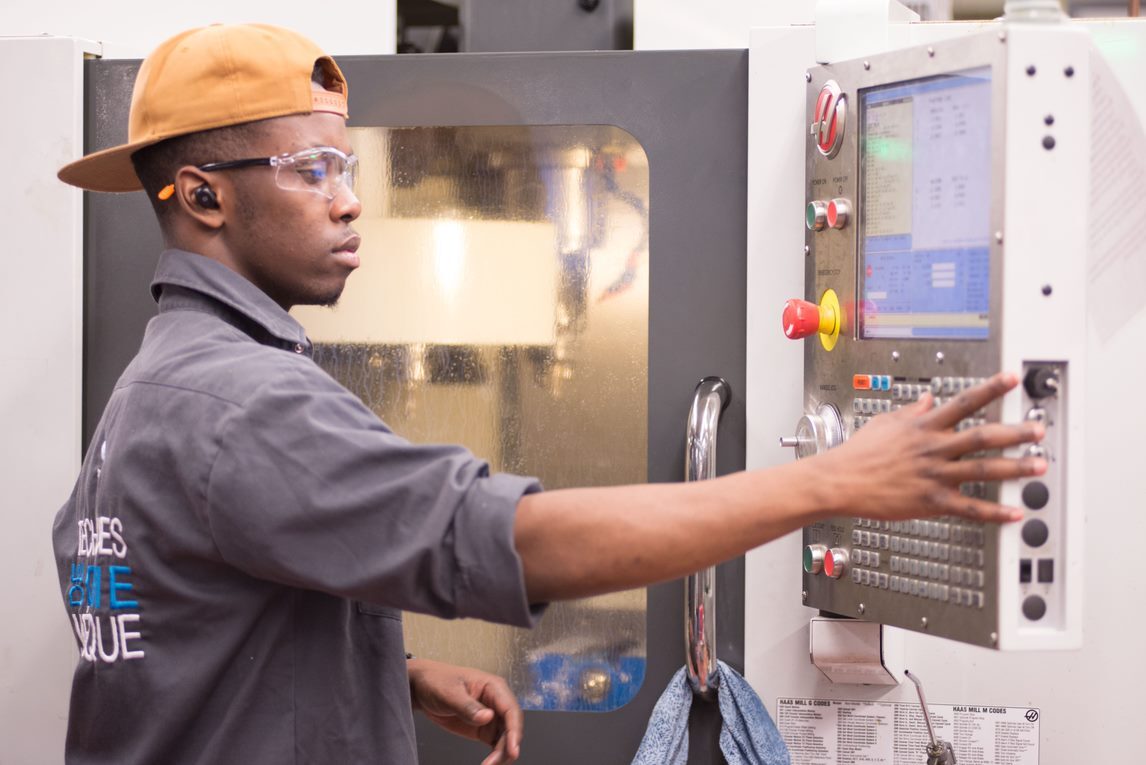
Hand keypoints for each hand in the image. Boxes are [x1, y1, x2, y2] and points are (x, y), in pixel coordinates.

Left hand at [408, 658, 522, 764]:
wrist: (422, 688)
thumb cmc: (436, 681)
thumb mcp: (449, 693)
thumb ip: (468, 706)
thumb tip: (488, 717)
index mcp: (493, 687)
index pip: (511, 710)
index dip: (514, 730)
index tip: (512, 748)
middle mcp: (496, 702)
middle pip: (511, 727)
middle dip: (507, 747)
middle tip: (493, 763)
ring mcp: (491, 716)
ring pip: (506, 738)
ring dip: (501, 754)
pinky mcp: (484, 729)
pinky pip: (496, 744)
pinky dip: (495, 755)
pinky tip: (488, 764)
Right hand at [816, 372, 1044, 522]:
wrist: (840, 481)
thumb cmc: (858, 453)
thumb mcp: (885, 423)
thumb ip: (912, 411)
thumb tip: (929, 399)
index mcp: (924, 427)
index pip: (964, 402)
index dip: (990, 388)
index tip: (1011, 379)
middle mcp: (934, 448)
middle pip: (983, 437)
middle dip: (1015, 433)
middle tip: (1039, 430)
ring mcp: (934, 475)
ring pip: (983, 471)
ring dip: (1015, 468)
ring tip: (1040, 466)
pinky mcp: (931, 501)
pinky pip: (969, 509)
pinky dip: (994, 513)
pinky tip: (1015, 513)